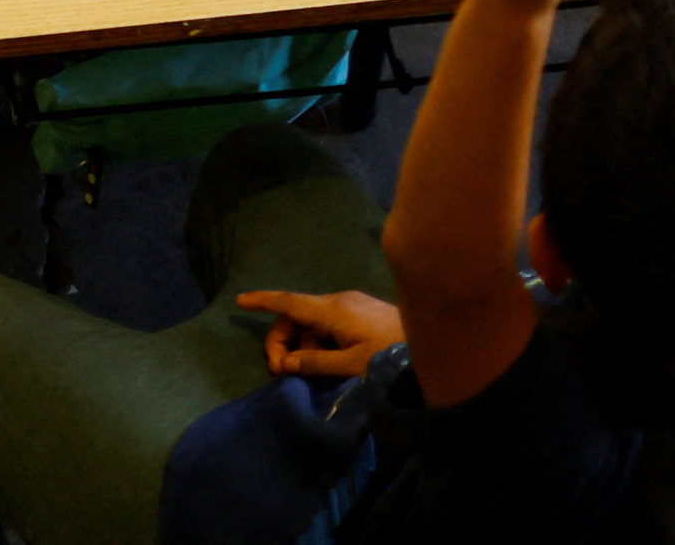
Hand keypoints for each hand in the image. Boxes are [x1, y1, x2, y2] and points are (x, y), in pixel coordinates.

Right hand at [238, 289, 409, 381]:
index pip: (290, 302)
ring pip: (312, 322)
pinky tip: (327, 361)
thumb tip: (286, 362)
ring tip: (309, 372)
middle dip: (283, 341)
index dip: (264, 301)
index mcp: (332, 310)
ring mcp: (351, 305)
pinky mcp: (361, 312)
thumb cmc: (391, 354)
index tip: (240, 301)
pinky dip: (318, 340)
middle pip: (297, 316)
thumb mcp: (351, 366)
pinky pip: (328, 323)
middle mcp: (338, 301)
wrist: (434, 337)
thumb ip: (316, 364)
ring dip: (303, 345)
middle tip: (281, 372)